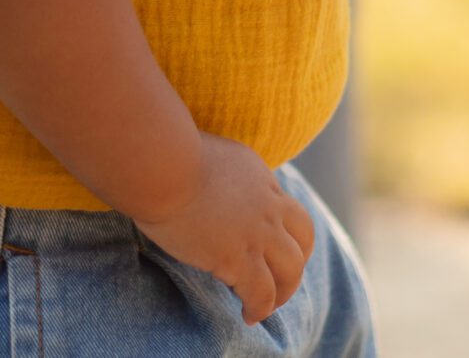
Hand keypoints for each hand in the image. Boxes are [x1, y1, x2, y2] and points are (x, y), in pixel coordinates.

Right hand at [130, 133, 315, 324]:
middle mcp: (268, 205)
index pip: (287, 209)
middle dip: (296, 262)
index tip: (271, 248)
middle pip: (304, 238)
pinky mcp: (238, 258)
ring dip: (283, 291)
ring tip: (265, 306)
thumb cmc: (169, 156)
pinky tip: (248, 315)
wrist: (164, 166)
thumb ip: (221, 171)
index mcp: (260, 178)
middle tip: (282, 280)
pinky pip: (262, 294)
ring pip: (291, 270)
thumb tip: (204, 179)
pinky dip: (260, 309)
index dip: (286, 232)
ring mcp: (258, 233)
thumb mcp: (210, 152)